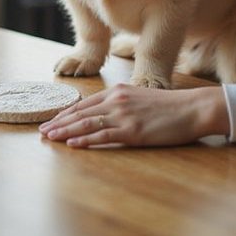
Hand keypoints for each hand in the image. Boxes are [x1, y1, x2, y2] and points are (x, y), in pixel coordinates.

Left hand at [38, 84, 229, 147]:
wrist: (193, 108)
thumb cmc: (170, 106)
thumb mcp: (141, 97)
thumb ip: (122, 102)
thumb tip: (106, 112)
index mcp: (118, 91)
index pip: (84, 104)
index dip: (66, 113)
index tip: (51, 120)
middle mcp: (117, 101)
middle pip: (80, 113)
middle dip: (59, 122)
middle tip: (42, 131)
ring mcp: (124, 116)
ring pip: (86, 124)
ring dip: (65, 131)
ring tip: (50, 138)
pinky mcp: (132, 131)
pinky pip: (102, 136)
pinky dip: (84, 141)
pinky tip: (72, 144)